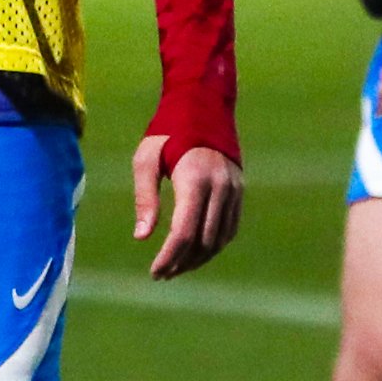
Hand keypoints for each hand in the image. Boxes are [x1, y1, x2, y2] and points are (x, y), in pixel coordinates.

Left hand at [130, 135, 244, 278]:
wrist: (204, 107)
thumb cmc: (167, 132)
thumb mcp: (146, 160)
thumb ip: (145, 198)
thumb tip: (142, 237)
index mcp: (194, 179)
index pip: (184, 231)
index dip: (169, 256)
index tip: (155, 272)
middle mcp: (220, 187)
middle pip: (203, 240)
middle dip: (182, 262)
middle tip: (162, 273)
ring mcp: (234, 190)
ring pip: (220, 239)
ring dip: (199, 258)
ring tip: (176, 267)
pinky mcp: (240, 190)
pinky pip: (230, 228)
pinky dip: (214, 245)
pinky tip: (196, 252)